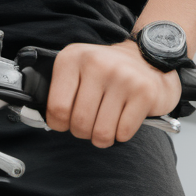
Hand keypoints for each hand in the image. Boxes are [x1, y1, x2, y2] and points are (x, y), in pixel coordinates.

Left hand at [45, 40, 181, 147]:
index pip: (56, 107)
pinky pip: (123, 132)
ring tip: (105, 125)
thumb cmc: (106, 72)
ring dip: (102, 137)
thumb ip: (59, 91)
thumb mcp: (77, 70)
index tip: (66, 122)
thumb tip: (48, 121)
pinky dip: (121, 134)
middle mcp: (96, 64)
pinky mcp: (144, 92)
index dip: (59, 124)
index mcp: (72, 58)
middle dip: (83, 132)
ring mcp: (122, 77)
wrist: (147, 58)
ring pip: (102, 132)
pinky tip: (123, 119)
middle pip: (79, 122)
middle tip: (89, 124)